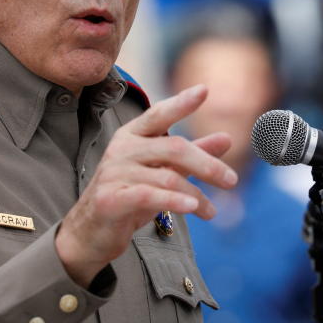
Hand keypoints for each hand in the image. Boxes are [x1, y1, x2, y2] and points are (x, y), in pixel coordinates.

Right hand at [55, 84, 235, 286]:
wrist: (90, 232)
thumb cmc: (129, 196)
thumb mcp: (162, 171)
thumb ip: (192, 154)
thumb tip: (227, 138)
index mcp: (133, 135)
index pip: (159, 114)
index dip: (181, 103)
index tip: (204, 90)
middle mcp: (122, 149)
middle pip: (174, 147)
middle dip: (206, 164)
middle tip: (232, 180)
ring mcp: (115, 173)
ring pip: (168, 176)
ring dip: (196, 195)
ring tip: (212, 211)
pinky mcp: (111, 198)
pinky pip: (150, 196)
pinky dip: (175, 201)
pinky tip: (193, 207)